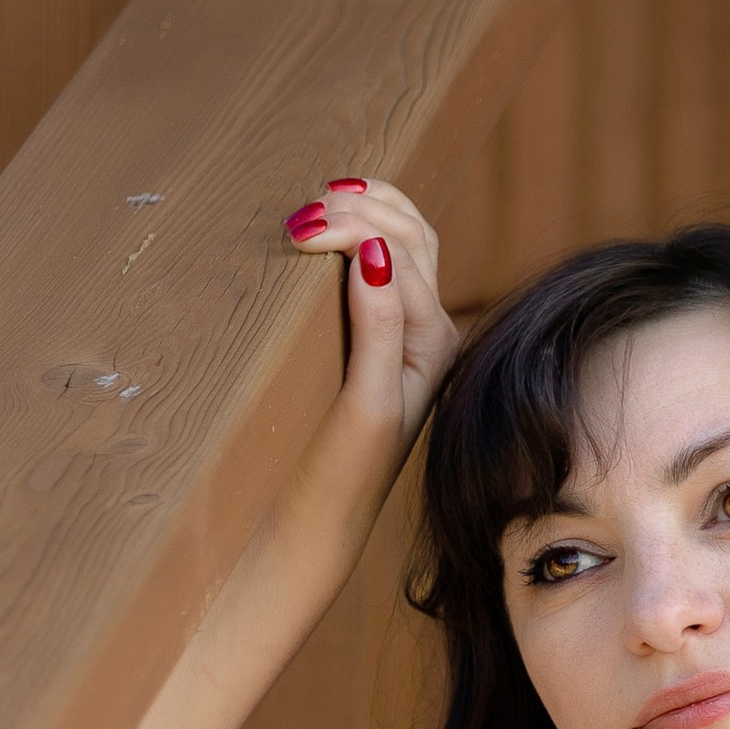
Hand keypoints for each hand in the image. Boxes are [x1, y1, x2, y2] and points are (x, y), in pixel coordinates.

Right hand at [279, 173, 458, 514]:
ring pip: (401, 246)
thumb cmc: (341, 473)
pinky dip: (358, 236)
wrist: (319, 527)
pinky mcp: (376, 347)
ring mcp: (405, 339)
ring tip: (317, 202)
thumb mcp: (365, 402)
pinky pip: (380, 271)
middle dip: (362, 207)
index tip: (294, 230)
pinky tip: (327, 231)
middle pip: (412, 237)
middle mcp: (430, 336)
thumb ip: (378, 328)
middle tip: (303, 209)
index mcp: (435, 343)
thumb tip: (373, 254)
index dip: (351, 226)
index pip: (402, 253)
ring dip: (364, 211)